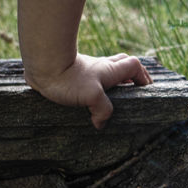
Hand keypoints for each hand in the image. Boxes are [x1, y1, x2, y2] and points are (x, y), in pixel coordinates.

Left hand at [25, 53, 150, 127]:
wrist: (42, 67)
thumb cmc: (68, 79)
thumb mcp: (92, 96)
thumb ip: (102, 110)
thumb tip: (101, 124)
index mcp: (109, 70)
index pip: (134, 66)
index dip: (143, 76)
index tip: (146, 89)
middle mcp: (100, 67)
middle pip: (123, 62)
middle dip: (132, 73)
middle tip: (134, 87)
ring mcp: (86, 68)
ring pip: (106, 68)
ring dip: (113, 77)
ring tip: (112, 94)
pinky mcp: (72, 72)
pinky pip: (90, 75)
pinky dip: (95, 83)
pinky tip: (88, 97)